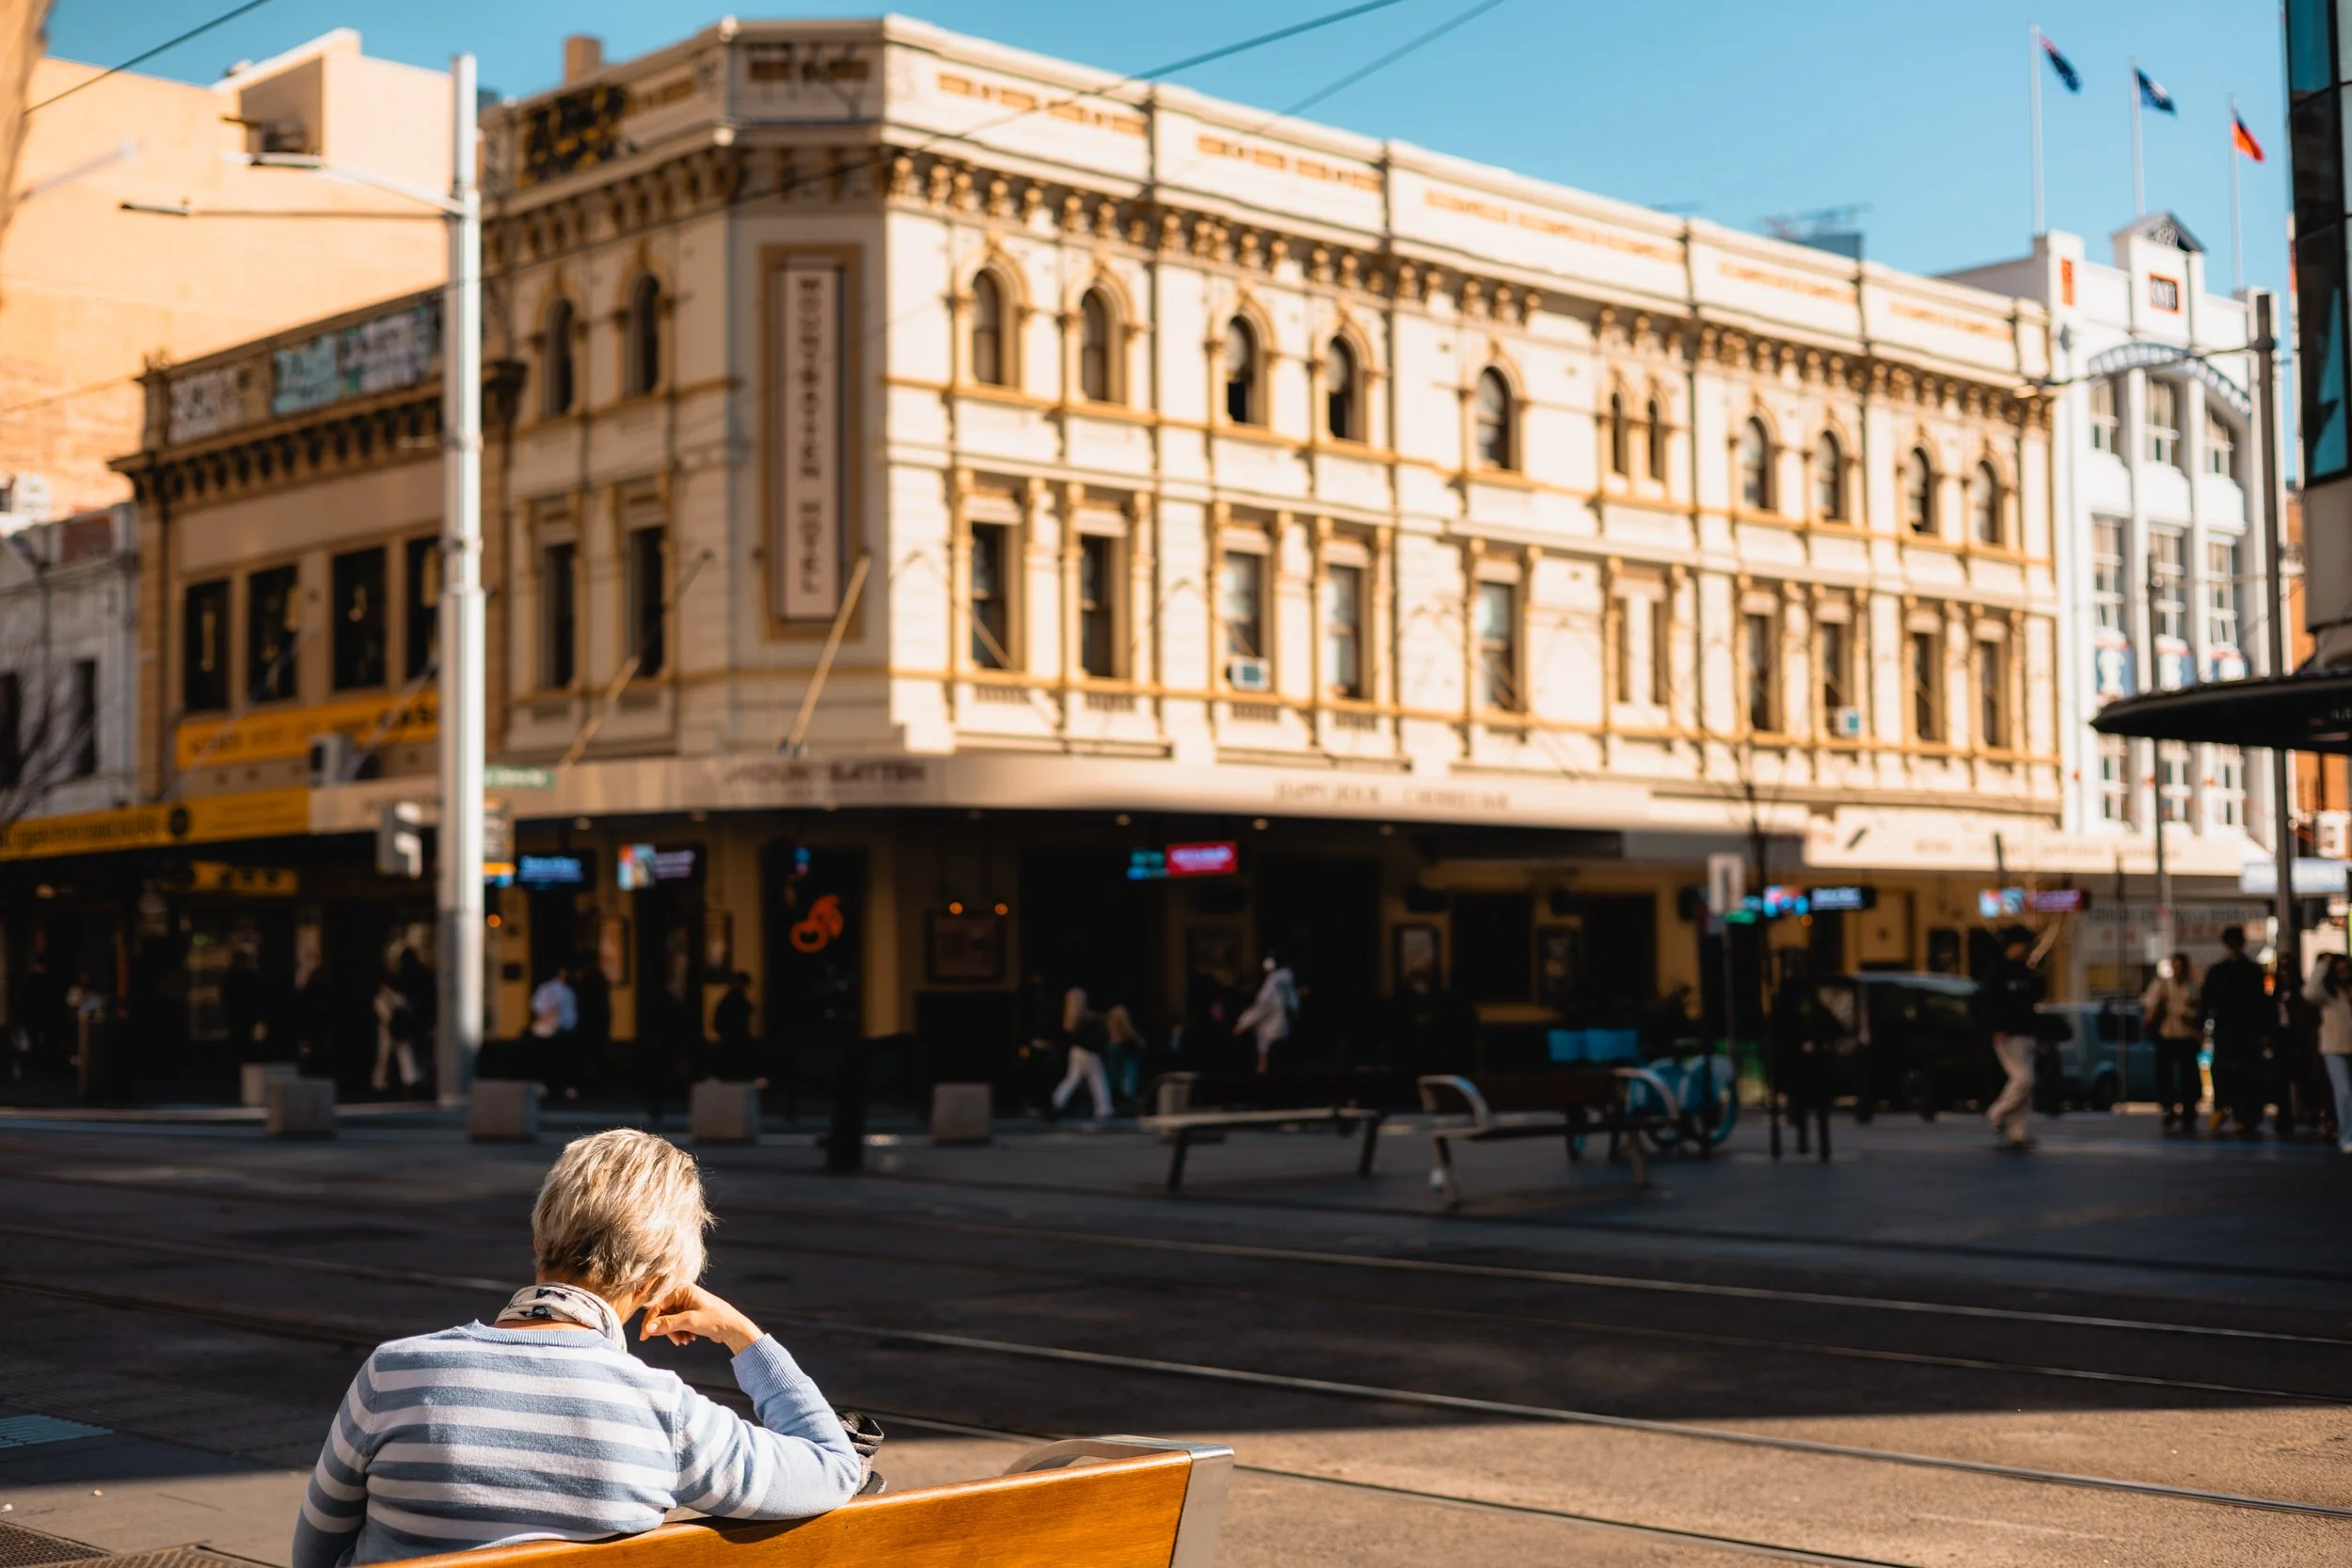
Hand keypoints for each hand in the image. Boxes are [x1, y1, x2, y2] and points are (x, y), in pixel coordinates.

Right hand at [639, 1283, 762, 1354]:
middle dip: (668, 1330)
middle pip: (663, 1315)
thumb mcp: (690, 1322)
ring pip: (669, 1322)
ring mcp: (686, 1304)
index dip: (650, 1322)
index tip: (644, 1337)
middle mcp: (682, 1294)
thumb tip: (648, 1329)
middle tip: (677, 1341)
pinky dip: (680, 1333)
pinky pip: (676, 1324)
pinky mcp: (689, 1313)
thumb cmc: (715, 1319)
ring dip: (675, 1333)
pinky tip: (690, 1339)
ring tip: (686, 1341)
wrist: (734, 1328)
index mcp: (681, 1290)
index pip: (657, 1306)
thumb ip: (668, 1324)